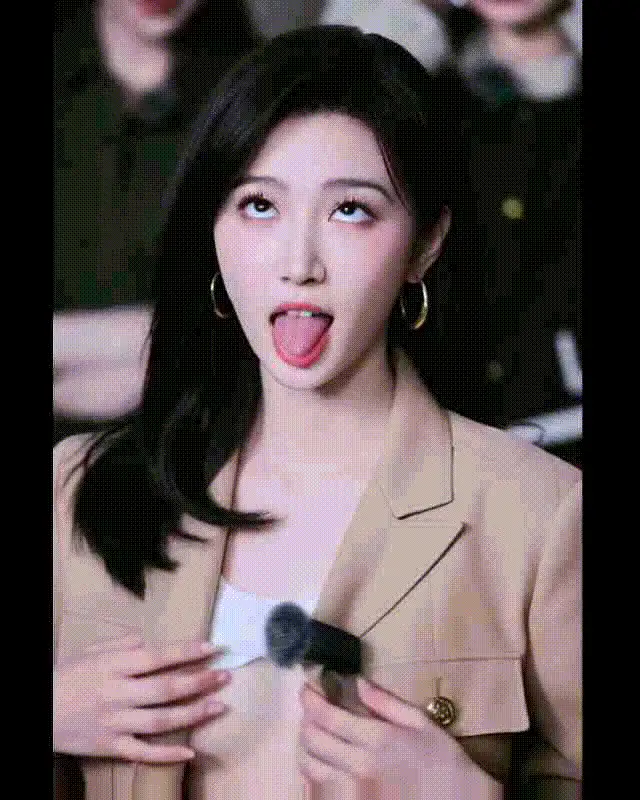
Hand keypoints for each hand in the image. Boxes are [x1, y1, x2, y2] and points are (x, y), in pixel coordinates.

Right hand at [54, 635, 230, 761]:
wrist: (39, 710)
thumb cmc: (66, 676)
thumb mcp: (90, 651)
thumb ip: (121, 644)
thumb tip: (147, 640)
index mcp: (113, 665)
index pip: (157, 657)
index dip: (186, 652)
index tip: (212, 647)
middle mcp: (117, 693)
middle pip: (165, 689)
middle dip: (199, 682)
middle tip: (224, 676)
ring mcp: (114, 722)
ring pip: (160, 720)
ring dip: (193, 714)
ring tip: (218, 706)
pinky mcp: (109, 746)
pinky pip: (142, 752)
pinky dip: (167, 754)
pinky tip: (191, 751)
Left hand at [298, 677, 502, 797]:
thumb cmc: (444, 761)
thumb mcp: (421, 722)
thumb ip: (385, 702)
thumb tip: (357, 682)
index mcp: (376, 739)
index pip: (326, 716)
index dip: (309, 700)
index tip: (307, 689)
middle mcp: (359, 766)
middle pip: (312, 740)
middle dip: (305, 719)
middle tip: (311, 708)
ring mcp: (355, 792)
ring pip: (311, 766)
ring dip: (305, 745)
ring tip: (313, 732)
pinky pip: (322, 789)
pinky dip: (315, 771)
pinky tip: (324, 761)